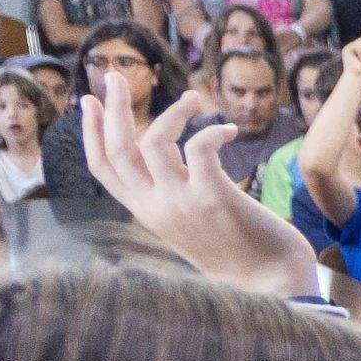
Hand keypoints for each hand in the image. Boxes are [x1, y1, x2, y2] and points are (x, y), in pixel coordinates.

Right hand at [81, 65, 324, 298]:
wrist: (270, 284)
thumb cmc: (236, 248)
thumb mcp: (187, 219)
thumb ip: (169, 187)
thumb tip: (163, 147)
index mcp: (145, 212)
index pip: (102, 168)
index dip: (91, 132)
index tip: (90, 101)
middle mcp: (155, 208)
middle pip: (117, 148)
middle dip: (113, 106)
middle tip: (114, 75)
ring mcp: (182, 204)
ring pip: (153, 141)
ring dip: (172, 111)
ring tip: (194, 98)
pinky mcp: (214, 198)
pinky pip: (198, 147)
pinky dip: (211, 129)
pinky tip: (227, 128)